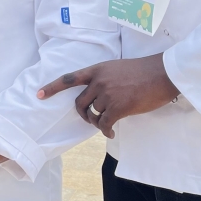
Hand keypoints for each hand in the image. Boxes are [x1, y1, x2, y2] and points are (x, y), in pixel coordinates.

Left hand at [37, 54, 179, 138]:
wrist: (162, 74)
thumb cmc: (143, 71)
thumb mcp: (117, 68)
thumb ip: (104, 79)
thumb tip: (99, 95)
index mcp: (97, 69)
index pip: (69, 78)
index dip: (52, 87)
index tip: (38, 94)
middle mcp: (98, 81)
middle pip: (79, 103)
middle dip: (83, 114)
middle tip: (91, 119)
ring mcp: (107, 94)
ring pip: (94, 114)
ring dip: (98, 122)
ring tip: (106, 125)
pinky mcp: (118, 108)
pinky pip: (104, 124)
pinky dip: (105, 130)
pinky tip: (110, 132)